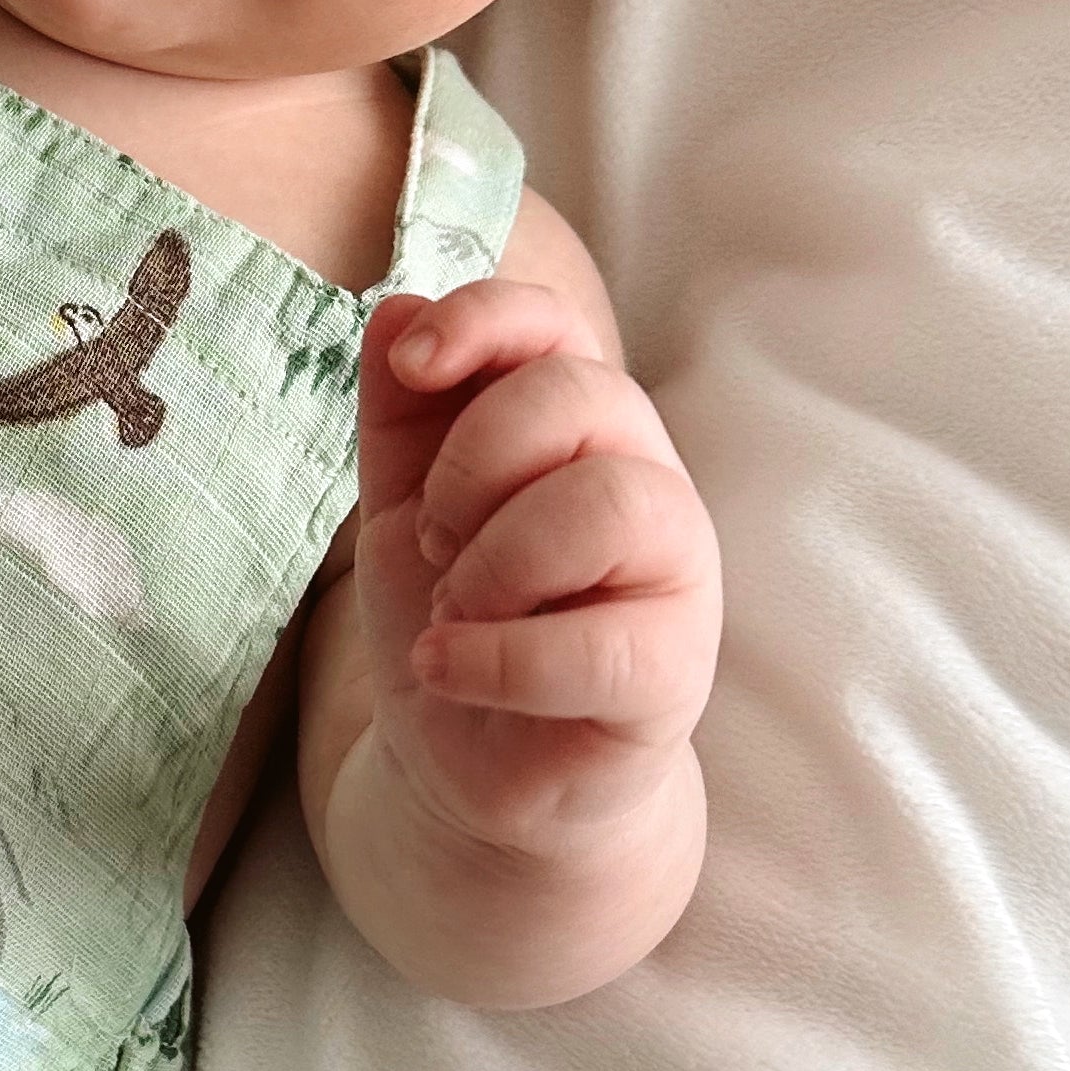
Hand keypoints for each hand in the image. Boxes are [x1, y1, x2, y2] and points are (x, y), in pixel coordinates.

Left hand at [352, 280, 719, 854]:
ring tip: (452, 611)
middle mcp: (644, 480)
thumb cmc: (453, 614)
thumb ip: (403, 410)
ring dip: (493, 560)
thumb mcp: (399, 501)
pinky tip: (446, 667)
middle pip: (582, 396)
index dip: (484, 322)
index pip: (556, 323)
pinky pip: (600, 644)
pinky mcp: (672, 675)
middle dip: (473, 464)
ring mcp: (675, 576)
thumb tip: (394, 310)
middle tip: (431, 543)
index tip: (415, 368)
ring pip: (609, 503)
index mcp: (578, 426)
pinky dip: (496, 658)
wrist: (467, 760)